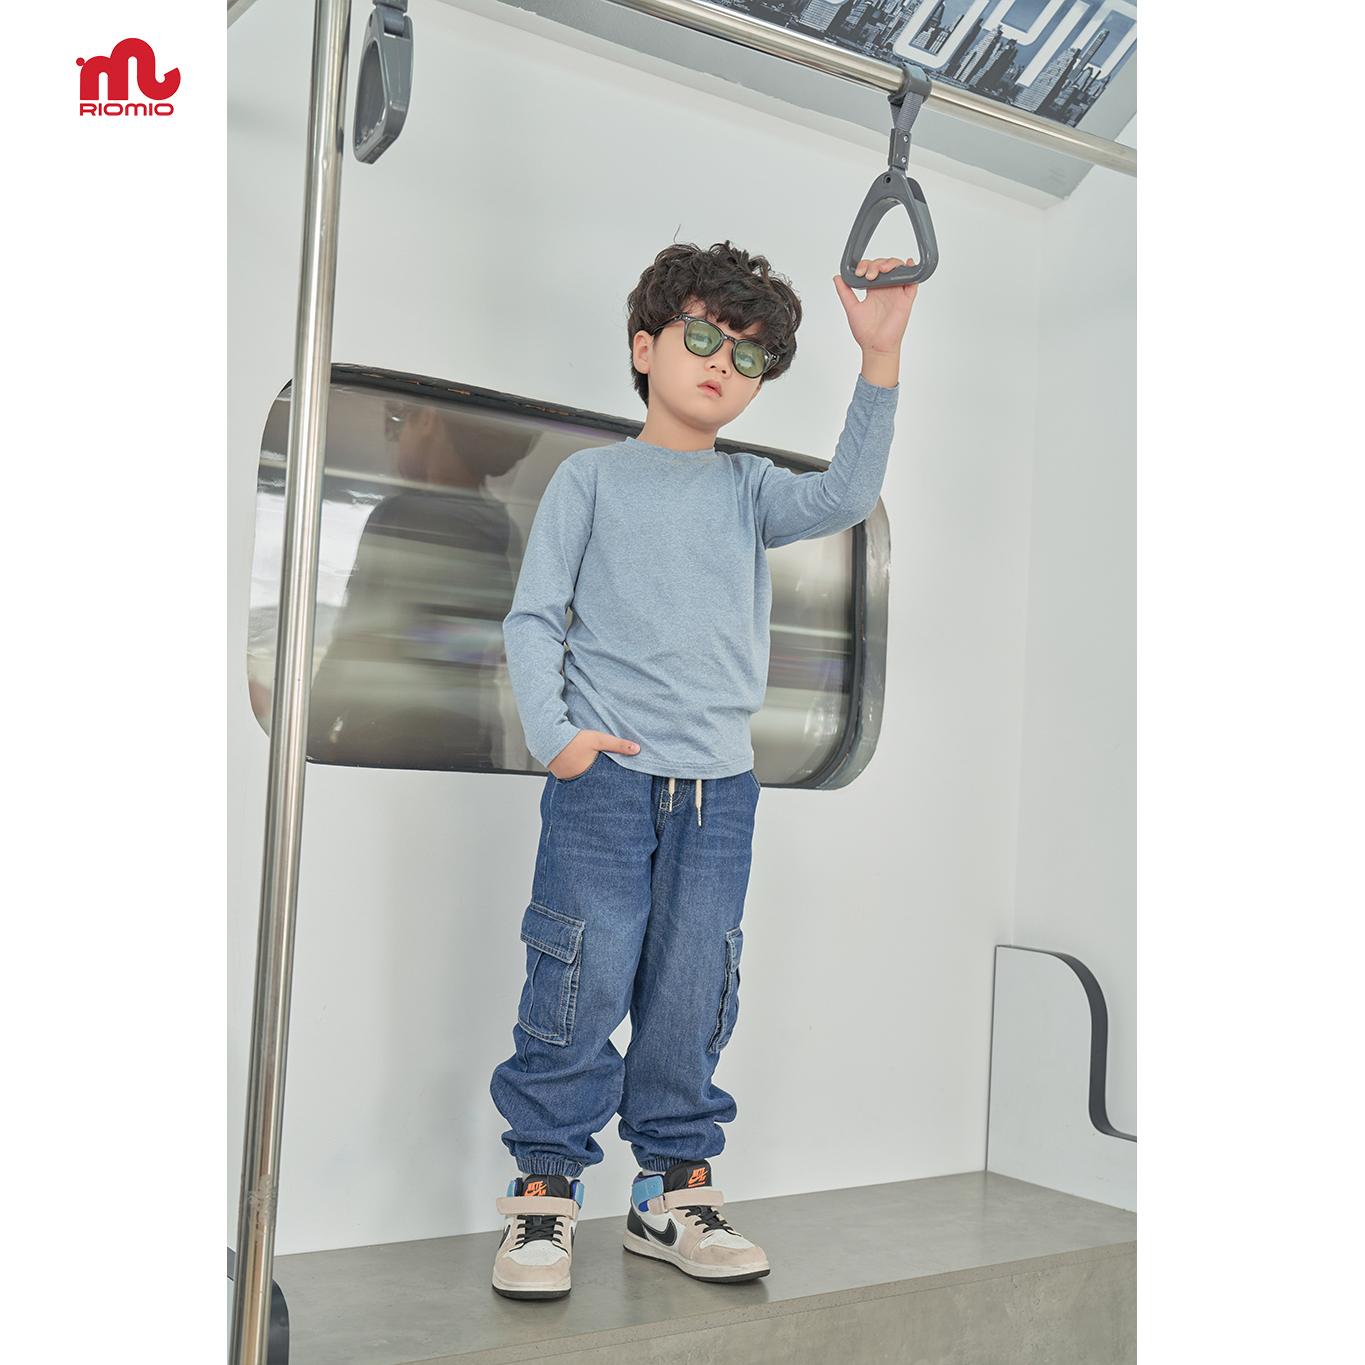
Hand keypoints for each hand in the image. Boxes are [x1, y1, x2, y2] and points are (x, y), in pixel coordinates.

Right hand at [548, 729, 639, 779]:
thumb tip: (637, 749)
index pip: (604, 785)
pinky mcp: (561, 774)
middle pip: (593, 785)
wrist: (547, 735)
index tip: (620, 790)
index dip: (611, 786)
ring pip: (583, 781)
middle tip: (610, 785)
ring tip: (596, 776)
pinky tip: (581, 768)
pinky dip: (579, 773)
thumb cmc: (573, 739)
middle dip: (601, 783)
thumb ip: (618, 745)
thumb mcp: (599, 740)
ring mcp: (567, 778)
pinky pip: (573, 777)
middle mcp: (576, 780)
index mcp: (588, 775)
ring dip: (589, 778)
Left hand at [833, 258, 917, 387]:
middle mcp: (886, 289)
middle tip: (869, 275)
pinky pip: (913, 282)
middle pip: (885, 265)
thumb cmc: (865, 331)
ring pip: (899, 269)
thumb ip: (845, 292)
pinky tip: (908, 264)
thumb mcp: (851, 308)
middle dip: (876, 264)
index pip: (872, 268)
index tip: (859, 272)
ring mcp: (897, 293)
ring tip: (882, 270)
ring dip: (891, 263)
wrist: (875, 346)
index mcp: (874, 290)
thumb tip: (837, 277)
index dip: (866, 265)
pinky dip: (912, 271)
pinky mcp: (906, 299)